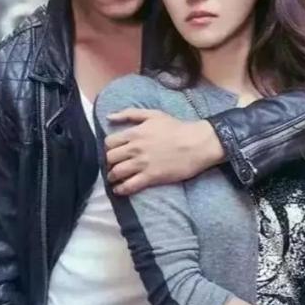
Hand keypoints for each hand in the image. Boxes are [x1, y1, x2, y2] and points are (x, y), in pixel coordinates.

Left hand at [104, 108, 224, 194]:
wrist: (196, 143)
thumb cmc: (176, 127)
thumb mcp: (153, 114)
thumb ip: (129, 114)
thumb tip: (109, 116)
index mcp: (134, 133)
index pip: (109, 142)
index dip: (109, 147)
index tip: (114, 151)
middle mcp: (135, 148)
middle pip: (110, 158)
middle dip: (110, 162)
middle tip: (114, 165)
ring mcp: (142, 164)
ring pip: (117, 173)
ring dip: (113, 176)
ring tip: (114, 178)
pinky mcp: (151, 177)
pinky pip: (129, 186)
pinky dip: (121, 189)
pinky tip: (119, 190)